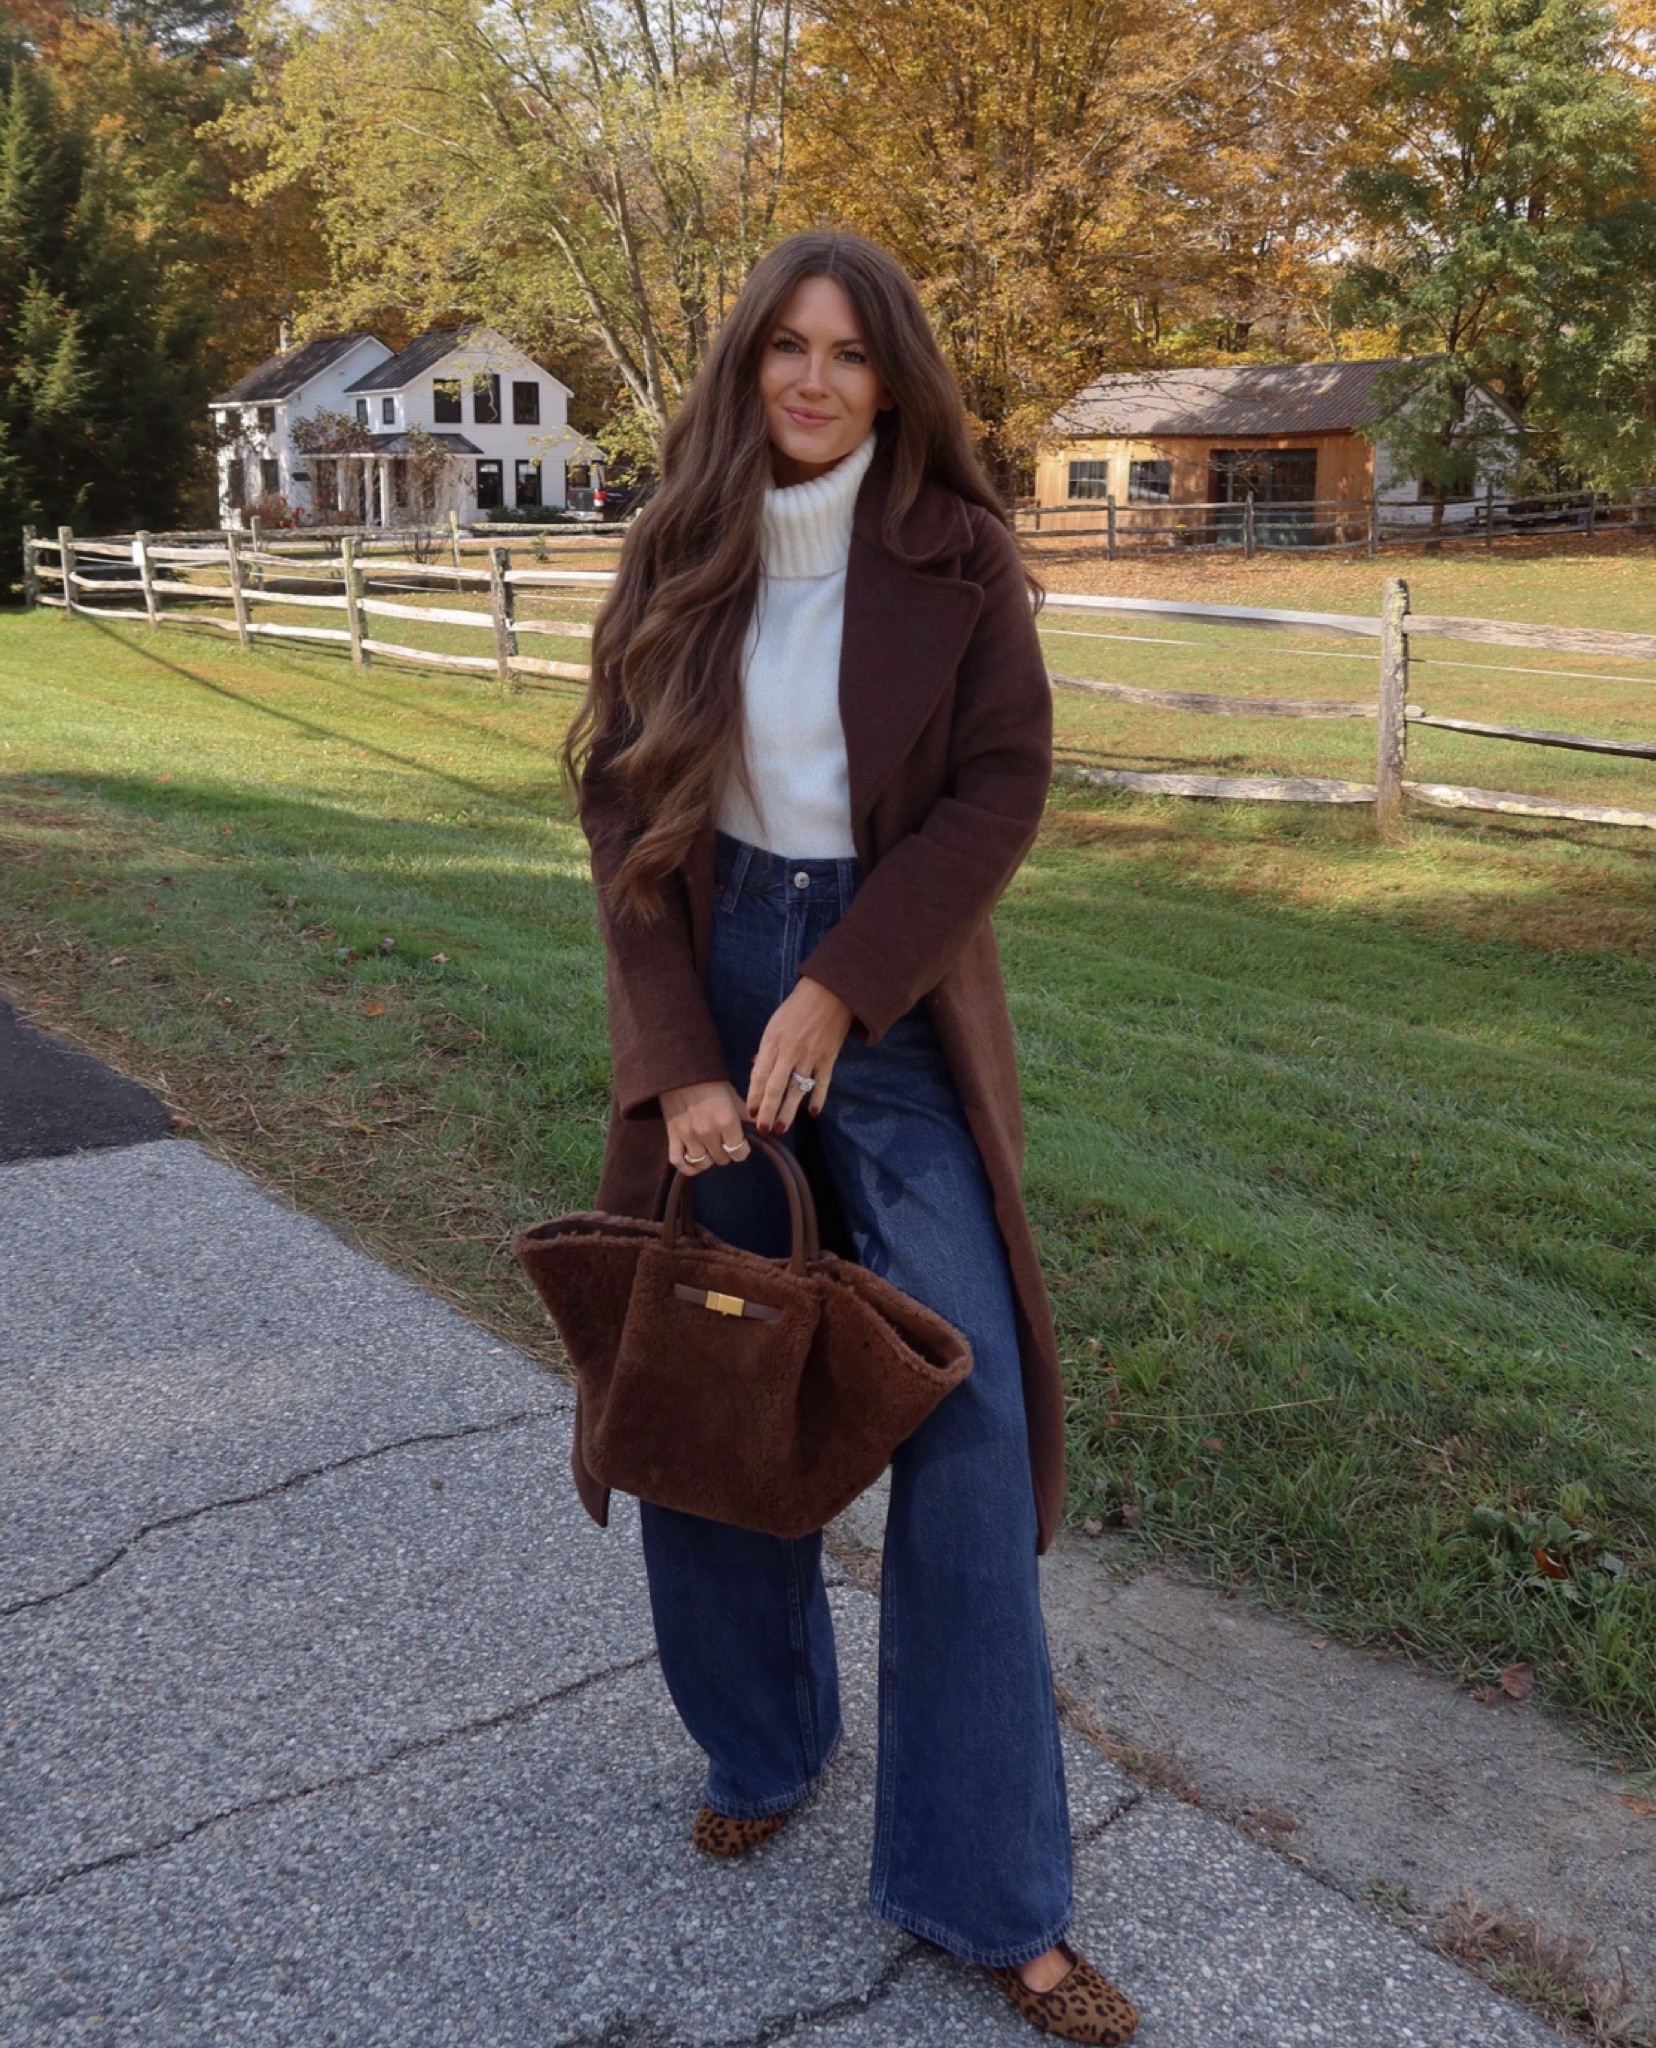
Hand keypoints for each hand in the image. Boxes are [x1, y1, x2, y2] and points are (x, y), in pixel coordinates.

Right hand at [659, 1079, 749, 1175]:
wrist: (680, 1070)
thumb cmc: (709, 1081)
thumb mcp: (733, 1095)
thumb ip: (746, 1115)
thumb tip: (763, 1128)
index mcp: (726, 1121)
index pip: (740, 1153)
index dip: (742, 1150)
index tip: (740, 1144)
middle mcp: (708, 1132)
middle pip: (722, 1159)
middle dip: (726, 1152)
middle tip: (723, 1142)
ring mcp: (689, 1136)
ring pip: (703, 1163)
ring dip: (708, 1158)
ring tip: (709, 1149)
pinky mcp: (672, 1136)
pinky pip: (679, 1162)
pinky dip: (687, 1167)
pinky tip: (694, 1163)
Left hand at [748, 976, 853, 1134]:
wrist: (830, 993)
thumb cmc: (797, 1008)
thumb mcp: (775, 1024)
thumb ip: (766, 1048)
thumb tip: (756, 1068)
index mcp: (773, 1041)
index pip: (759, 1075)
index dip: (754, 1096)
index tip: (750, 1113)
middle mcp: (790, 1051)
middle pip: (775, 1087)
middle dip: (767, 1111)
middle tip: (762, 1129)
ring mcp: (811, 1056)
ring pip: (797, 1090)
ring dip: (788, 1111)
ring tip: (781, 1128)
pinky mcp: (829, 1058)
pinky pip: (822, 1083)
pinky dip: (818, 1099)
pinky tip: (812, 1112)